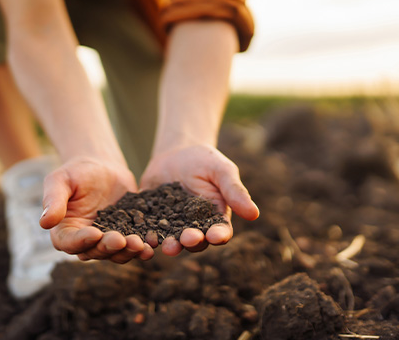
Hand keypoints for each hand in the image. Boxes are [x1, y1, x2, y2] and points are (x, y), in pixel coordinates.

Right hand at [39, 157, 154, 262]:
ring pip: (116, 254)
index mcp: (65, 231)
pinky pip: (133, 246)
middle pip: (95, 252)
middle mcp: (85, 241)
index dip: (81, 241)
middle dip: (109, 247)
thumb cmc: (76, 171)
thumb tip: (44, 223)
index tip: (94, 233)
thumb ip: (53, 201)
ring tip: (140, 245)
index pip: (69, 243)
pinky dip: (142, 249)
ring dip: (128, 252)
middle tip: (122, 239)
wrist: (102, 166)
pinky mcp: (126, 235)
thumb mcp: (60, 181)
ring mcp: (106, 240)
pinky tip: (151, 246)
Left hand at [140, 144, 258, 255]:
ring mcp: (172, 225)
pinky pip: (149, 230)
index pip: (220, 231)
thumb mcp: (222, 171)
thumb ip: (235, 191)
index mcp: (215, 219)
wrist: (176, 152)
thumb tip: (254, 214)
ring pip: (171, 239)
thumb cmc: (206, 161)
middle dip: (191, 241)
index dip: (218, 235)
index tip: (216, 236)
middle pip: (195, 241)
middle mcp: (194, 227)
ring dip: (170, 244)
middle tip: (187, 239)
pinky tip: (143, 236)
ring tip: (166, 245)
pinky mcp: (152, 219)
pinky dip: (147, 235)